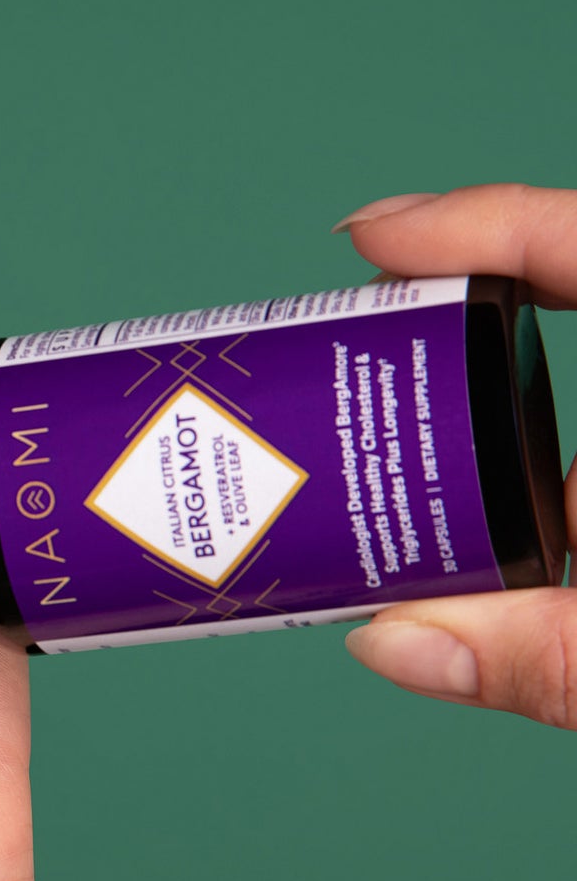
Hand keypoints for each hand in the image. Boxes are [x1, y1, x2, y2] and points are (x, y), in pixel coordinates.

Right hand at [338, 185, 576, 727]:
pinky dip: (524, 535)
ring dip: (469, 475)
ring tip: (364, 515)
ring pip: (561, 451)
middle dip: (435, 372)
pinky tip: (461, 583)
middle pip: (539, 363)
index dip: (487, 222)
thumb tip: (390, 639)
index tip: (369, 238)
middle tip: (327, 386)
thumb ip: (562, 658)